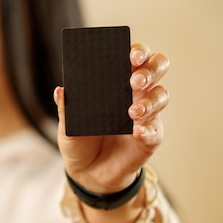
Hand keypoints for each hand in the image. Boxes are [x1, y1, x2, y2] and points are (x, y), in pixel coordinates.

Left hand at [54, 41, 169, 193]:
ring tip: (131, 113)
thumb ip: (66, 108)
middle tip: (134, 81)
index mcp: (115, 79)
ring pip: (161, 95)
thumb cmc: (79, 139)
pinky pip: (156, 130)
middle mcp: (135, 91)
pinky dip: (148, 130)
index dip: (137, 49)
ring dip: (149, 101)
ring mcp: (146, 113)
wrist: (87, 172)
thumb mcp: (67, 125)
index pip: (134, 55)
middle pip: (156, 67)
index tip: (131, 54)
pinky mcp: (151, 137)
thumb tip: (61, 90)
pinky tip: (137, 132)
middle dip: (150, 69)